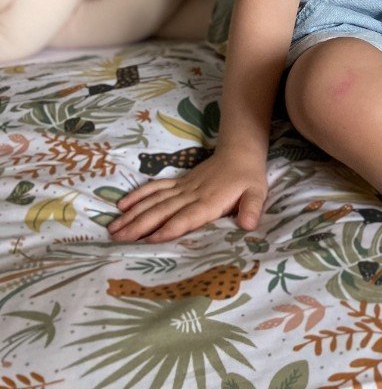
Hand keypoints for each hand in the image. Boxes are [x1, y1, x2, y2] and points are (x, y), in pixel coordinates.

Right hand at [107, 148, 268, 243]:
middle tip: (118, 239)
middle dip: (140, 225)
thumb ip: (252, 209)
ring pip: (154, 200)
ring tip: (113, 229)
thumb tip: (249, 225)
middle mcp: (192, 194)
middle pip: (163, 210)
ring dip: (134, 214)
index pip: (187, 217)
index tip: (149, 240)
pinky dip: (139, 196)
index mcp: (210, 201)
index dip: (169, 228)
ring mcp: (182, 187)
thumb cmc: (248, 178)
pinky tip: (122, 205)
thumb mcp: (257, 193)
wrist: (240, 152)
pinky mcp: (178, 182)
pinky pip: (155, 188)